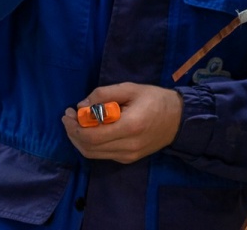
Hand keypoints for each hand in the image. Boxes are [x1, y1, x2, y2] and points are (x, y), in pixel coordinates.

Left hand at [61, 82, 182, 163]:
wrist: (179, 120)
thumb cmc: (155, 99)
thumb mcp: (130, 88)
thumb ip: (103, 95)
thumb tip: (81, 106)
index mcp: (129, 127)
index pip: (92, 136)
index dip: (74, 126)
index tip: (68, 112)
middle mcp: (128, 146)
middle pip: (88, 148)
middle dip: (72, 133)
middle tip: (67, 117)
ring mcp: (129, 156)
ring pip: (93, 154)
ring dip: (79, 139)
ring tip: (75, 122)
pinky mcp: (129, 159)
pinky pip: (103, 154)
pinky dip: (90, 144)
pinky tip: (89, 129)